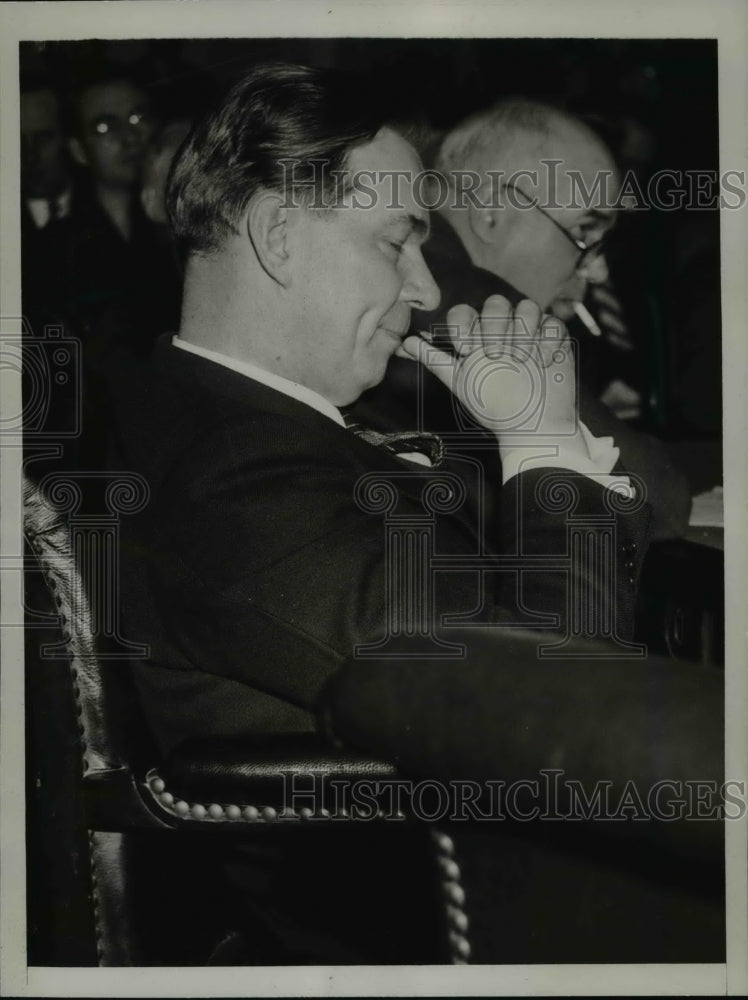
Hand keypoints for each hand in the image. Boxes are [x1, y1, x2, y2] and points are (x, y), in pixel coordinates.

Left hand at [397, 295, 576, 443]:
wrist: (532, 427)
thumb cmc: (494, 408)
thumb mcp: (461, 384)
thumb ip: (435, 360)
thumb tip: (404, 343)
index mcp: (475, 337)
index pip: (464, 312)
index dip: (464, 325)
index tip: (467, 351)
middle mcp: (501, 330)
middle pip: (496, 303)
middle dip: (495, 328)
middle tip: (498, 357)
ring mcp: (529, 332)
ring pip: (526, 307)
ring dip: (523, 333)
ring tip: (522, 361)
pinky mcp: (554, 338)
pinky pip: (552, 323)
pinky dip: (547, 341)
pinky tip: (543, 363)